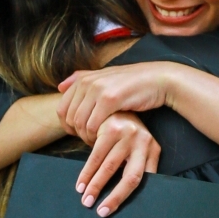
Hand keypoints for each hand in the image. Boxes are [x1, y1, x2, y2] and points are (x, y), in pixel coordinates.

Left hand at [57, 62, 177, 144]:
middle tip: (88, 139)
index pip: (62, 108)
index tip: (78, 133)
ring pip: (79, 123)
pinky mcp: (110, 99)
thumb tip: (60, 86)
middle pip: (69, 117)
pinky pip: (92, 125)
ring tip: (97, 140)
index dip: (67, 125)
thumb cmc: (132, 83)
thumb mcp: (106, 77)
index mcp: (84, 79)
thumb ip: (83, 79)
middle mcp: (88, 82)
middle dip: (76, 133)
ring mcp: (98, 90)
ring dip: (85, 136)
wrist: (158, 80)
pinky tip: (104, 138)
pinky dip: (95, 136)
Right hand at [75, 112, 160, 217]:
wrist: (122, 97)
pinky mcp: (111, 127)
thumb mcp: (139, 147)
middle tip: (96, 210)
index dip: (124, 196)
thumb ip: (137, 165)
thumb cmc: (128, 132)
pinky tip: (80, 182)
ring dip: (95, 185)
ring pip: (109, 167)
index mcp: (153, 149)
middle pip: (130, 177)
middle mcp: (143, 142)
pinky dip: (87, 171)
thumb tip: (125, 194)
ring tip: (85, 199)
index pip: (141, 179)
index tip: (109, 210)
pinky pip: (96, 154)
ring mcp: (128, 134)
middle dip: (112, 196)